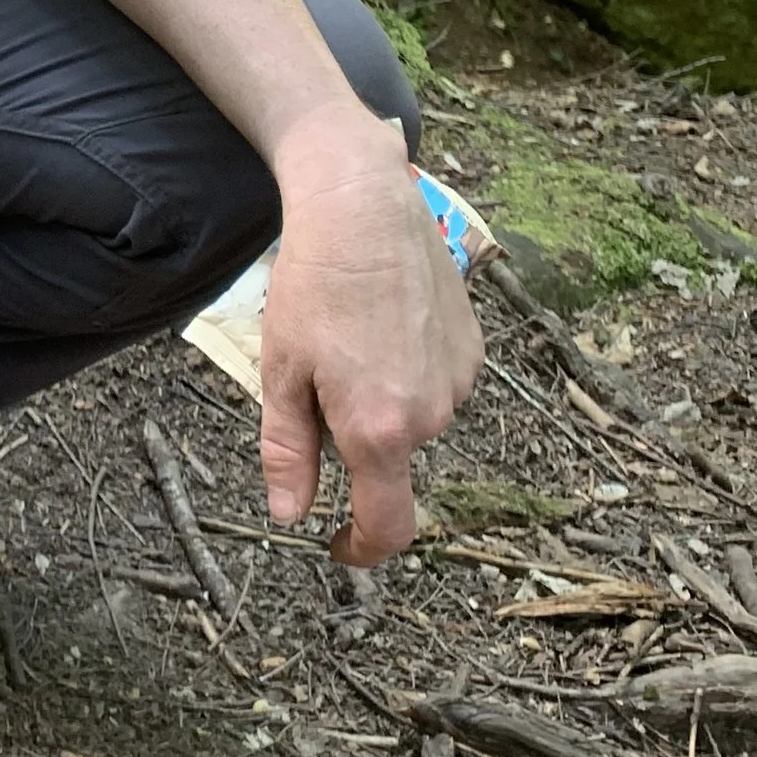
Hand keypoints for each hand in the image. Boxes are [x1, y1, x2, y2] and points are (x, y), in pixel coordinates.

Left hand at [259, 109, 484, 563]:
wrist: (364, 208)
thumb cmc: (313, 286)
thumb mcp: (281, 372)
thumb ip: (289, 452)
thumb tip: (290, 516)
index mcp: (379, 430)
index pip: (388, 523)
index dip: (362, 548)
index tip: (339, 547)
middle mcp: (431, 416)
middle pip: (388, 457)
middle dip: (353, 436)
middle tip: (316, 372)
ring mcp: (459, 381)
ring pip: (412, 417)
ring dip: (382, 400)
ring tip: (351, 334)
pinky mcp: (474, 349)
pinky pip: (435, 382)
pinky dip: (408, 369)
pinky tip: (384, 321)